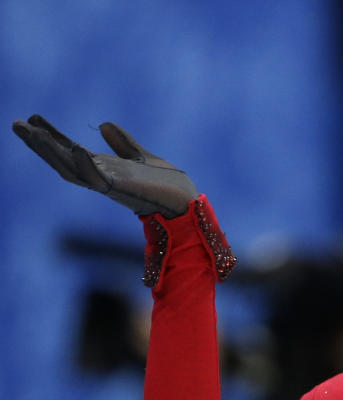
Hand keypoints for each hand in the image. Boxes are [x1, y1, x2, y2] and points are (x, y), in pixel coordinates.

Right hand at [11, 116, 197, 217]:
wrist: (188, 202)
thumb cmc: (167, 184)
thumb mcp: (141, 157)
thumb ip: (123, 144)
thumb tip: (105, 125)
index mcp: (104, 170)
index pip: (70, 151)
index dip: (51, 136)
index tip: (32, 117)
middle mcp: (101, 178)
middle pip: (62, 161)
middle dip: (39, 144)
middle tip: (16, 124)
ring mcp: (109, 185)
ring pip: (72, 170)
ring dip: (51, 152)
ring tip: (31, 132)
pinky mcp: (122, 191)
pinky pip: (98, 179)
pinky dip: (86, 164)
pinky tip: (74, 148)